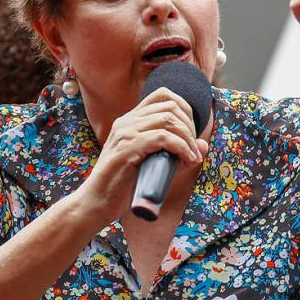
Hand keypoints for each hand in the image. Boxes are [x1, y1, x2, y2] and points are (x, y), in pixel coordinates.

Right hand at [77, 87, 207, 219]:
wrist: (96, 203)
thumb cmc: (123, 186)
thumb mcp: (153, 164)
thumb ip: (175, 153)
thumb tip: (203, 146)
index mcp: (130, 121)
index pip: (162, 95)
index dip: (185, 109)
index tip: (192, 132)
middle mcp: (126, 122)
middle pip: (170, 106)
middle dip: (190, 126)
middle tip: (193, 150)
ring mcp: (125, 134)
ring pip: (168, 120)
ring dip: (187, 139)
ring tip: (191, 158)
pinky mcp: (126, 150)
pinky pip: (162, 138)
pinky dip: (181, 148)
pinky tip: (186, 161)